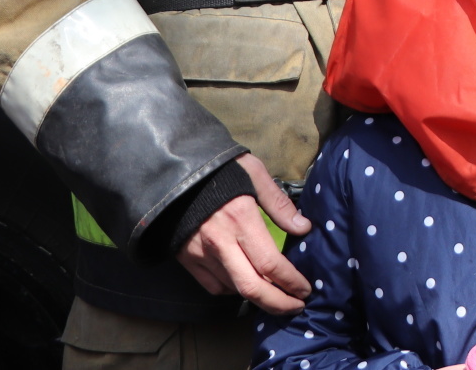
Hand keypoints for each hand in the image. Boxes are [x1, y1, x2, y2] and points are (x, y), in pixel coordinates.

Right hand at [176, 152, 313, 313]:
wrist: (170, 173)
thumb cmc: (218, 169)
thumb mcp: (253, 173)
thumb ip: (278, 202)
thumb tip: (304, 227)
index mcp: (241, 220)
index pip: (271, 264)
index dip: (291, 281)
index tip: (305, 289)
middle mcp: (221, 243)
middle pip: (252, 288)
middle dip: (278, 303)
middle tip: (295, 306)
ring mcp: (201, 255)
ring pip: (234, 290)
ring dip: (258, 298)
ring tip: (276, 297)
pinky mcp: (188, 260)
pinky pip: (214, 286)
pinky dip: (233, 291)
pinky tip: (245, 284)